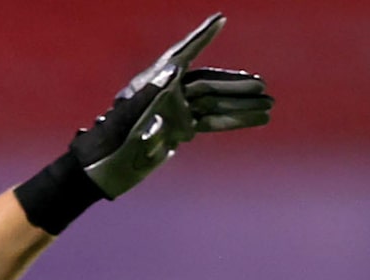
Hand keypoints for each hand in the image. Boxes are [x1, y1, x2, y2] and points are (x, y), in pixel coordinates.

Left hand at [73, 15, 272, 199]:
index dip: (201, 37)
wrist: (100, 170)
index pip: (182, 55)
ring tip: (269, 105)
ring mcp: (176, 111)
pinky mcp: (179, 129)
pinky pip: (211, 122)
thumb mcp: (128, 116)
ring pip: (215, 104)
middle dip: (236, 86)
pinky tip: (255, 120)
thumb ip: (150, 92)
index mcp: (154, 83)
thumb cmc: (108, 141)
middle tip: (262, 86)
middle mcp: (169, 93)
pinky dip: (232, 122)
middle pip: (208, 84)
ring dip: (241, 105)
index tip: (220, 19)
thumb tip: (175, 68)